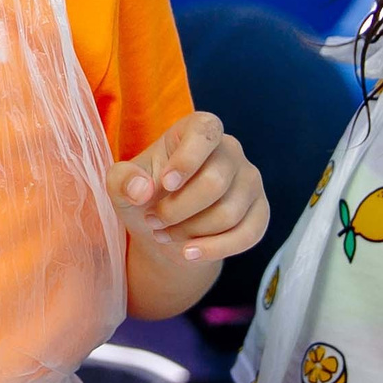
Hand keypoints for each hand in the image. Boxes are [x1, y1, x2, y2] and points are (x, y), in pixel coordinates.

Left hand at [107, 111, 269, 262]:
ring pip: (229, 214)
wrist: (165, 230)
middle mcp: (230, 150)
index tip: (165, 184)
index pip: (205, 131)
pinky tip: (188, 252)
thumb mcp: (123, 187)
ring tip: (165, 235)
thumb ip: (122, 181)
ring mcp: (249, 181)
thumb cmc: (145, 197)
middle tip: (154, 221)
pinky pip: (247, 234)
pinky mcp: (259, 211)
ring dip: (190, 232)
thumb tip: (141, 189)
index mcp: (198, 130)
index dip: (187, 159)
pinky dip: (214, 249)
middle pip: (215, 182)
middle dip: (178, 210)